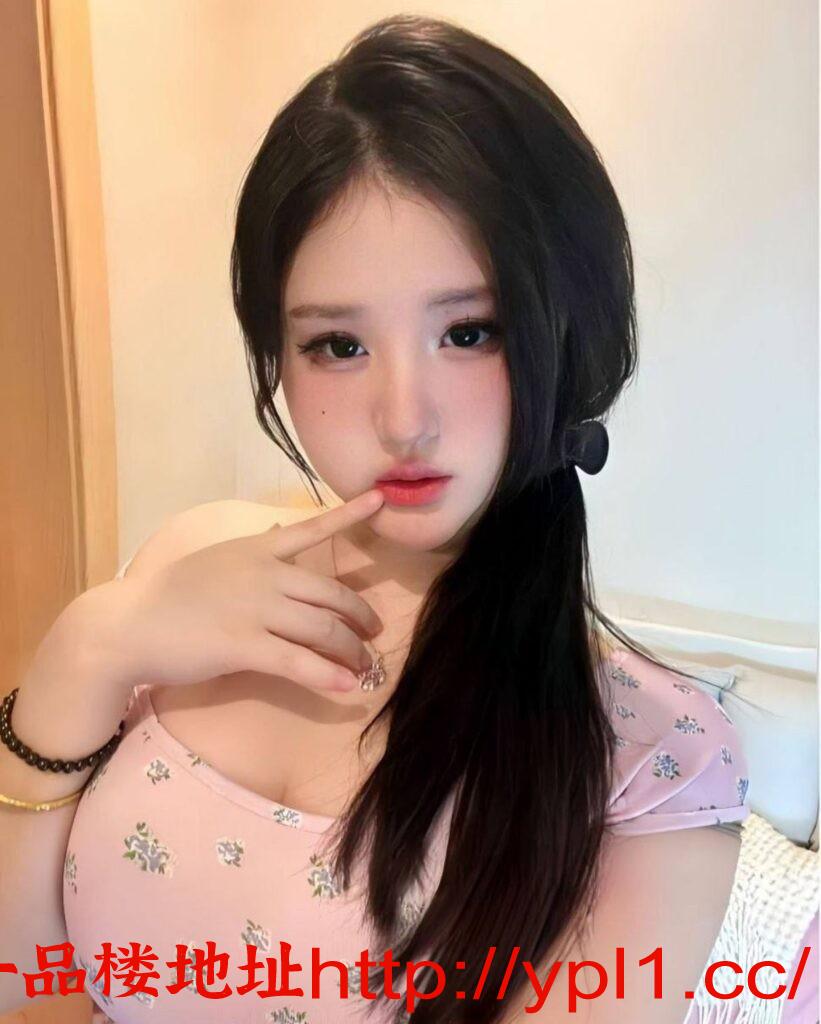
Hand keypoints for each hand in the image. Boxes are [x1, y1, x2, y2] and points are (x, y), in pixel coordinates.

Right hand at [83, 490, 385, 694]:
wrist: (129, 626)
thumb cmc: (171, 596)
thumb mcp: (216, 560)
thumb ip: (253, 552)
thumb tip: (278, 531)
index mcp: (257, 549)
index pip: (311, 528)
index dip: (349, 515)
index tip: (381, 499)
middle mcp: (264, 574)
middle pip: (331, 594)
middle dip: (360, 616)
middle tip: (374, 633)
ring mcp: (256, 609)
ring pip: (323, 630)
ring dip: (351, 651)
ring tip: (364, 667)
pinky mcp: (244, 646)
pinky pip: (299, 662)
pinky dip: (328, 676)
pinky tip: (346, 687)